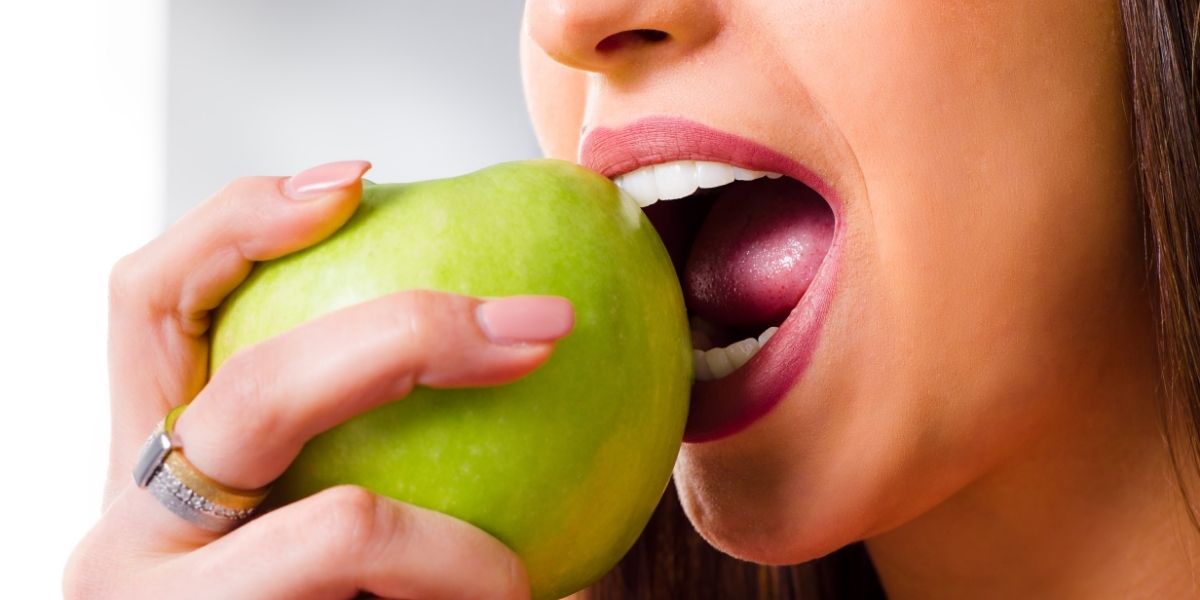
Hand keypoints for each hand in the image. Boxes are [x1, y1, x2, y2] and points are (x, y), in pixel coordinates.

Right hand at [64, 161, 571, 598]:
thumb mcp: (312, 530)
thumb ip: (358, 445)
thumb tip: (526, 345)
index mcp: (149, 462)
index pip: (150, 300)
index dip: (239, 220)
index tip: (362, 179)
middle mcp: (126, 528)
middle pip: (256, 389)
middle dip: (414, 336)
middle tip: (540, 330)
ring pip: (344, 528)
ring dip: (464, 553)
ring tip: (519, 587)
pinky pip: (375, 594)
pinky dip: (461, 592)